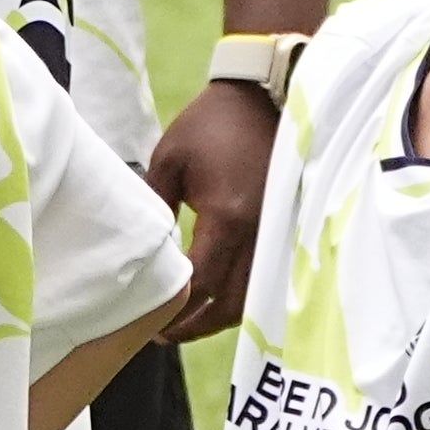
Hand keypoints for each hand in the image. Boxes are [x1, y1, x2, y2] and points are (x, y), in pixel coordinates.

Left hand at [147, 79, 277, 341]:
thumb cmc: (211, 124)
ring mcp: (278, 230)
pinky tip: (219, 298)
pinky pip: (266, 275)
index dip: (177, 309)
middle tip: (164, 335)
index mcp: (228, 217)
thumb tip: (144, 250)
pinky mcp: (285, 225)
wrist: (263, 95)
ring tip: (189, 324)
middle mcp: (259, 232)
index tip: (152, 321)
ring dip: (223, 317)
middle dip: (198, 326)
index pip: (202, 282)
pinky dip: (243, 295)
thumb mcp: (168, 161)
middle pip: (232, 302)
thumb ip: (154, 208)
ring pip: (255, 294)